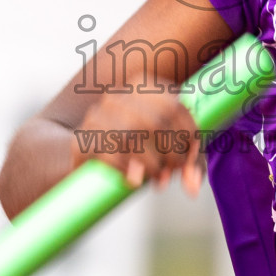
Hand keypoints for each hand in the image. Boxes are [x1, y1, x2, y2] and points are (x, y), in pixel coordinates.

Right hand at [70, 90, 205, 197]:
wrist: (89, 155)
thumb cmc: (138, 149)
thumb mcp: (168, 150)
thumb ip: (188, 164)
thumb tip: (193, 187)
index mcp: (142, 87)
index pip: (175, 108)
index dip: (189, 137)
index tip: (189, 159)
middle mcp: (118, 96)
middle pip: (157, 121)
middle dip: (172, 153)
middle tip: (173, 172)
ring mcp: (97, 116)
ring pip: (132, 136)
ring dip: (152, 164)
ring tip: (158, 178)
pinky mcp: (82, 141)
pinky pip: (109, 154)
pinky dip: (127, 170)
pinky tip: (134, 180)